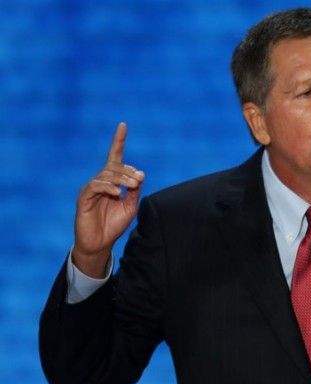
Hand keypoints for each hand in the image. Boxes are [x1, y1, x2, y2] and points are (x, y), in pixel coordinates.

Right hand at [71, 123, 144, 277]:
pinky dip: (107, 187)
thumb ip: (135, 192)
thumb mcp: (130, 207)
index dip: (118, 141)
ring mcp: (91, 188)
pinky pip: (95, 186)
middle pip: (115, 167)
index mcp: (113, 181)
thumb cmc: (114, 224)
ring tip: (130, 187)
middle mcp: (101, 181)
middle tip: (139, 181)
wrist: (100, 243)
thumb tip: (140, 175)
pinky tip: (116, 192)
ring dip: (121, 179)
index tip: (123, 125)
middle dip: (128, 172)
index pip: (115, 156)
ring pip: (106, 175)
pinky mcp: (84, 197)